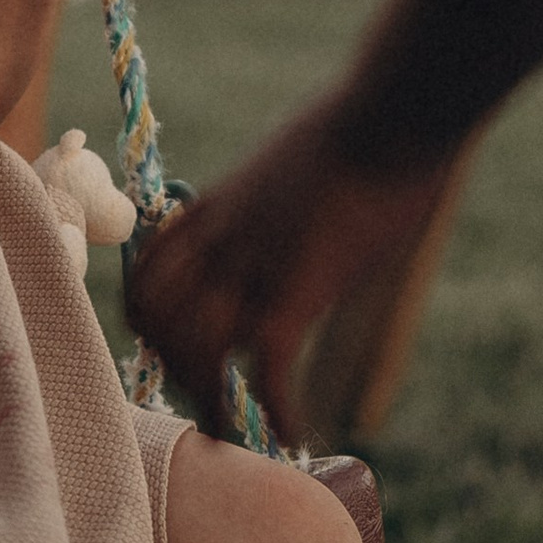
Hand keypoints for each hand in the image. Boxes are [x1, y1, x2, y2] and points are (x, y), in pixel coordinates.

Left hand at [124, 90, 459, 434]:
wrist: (392, 110)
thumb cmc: (361, 123)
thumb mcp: (294, 161)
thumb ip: (278, 196)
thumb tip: (298, 208)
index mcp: (217, 208)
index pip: (149, 272)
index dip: (149, 318)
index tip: (172, 345)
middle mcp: (222, 241)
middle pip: (161, 320)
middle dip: (175, 366)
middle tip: (209, 398)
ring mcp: (255, 266)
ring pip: (198, 351)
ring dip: (215, 400)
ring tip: (239, 428)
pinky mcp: (298, 290)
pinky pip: (266, 369)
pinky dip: (278, 409)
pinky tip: (295, 431)